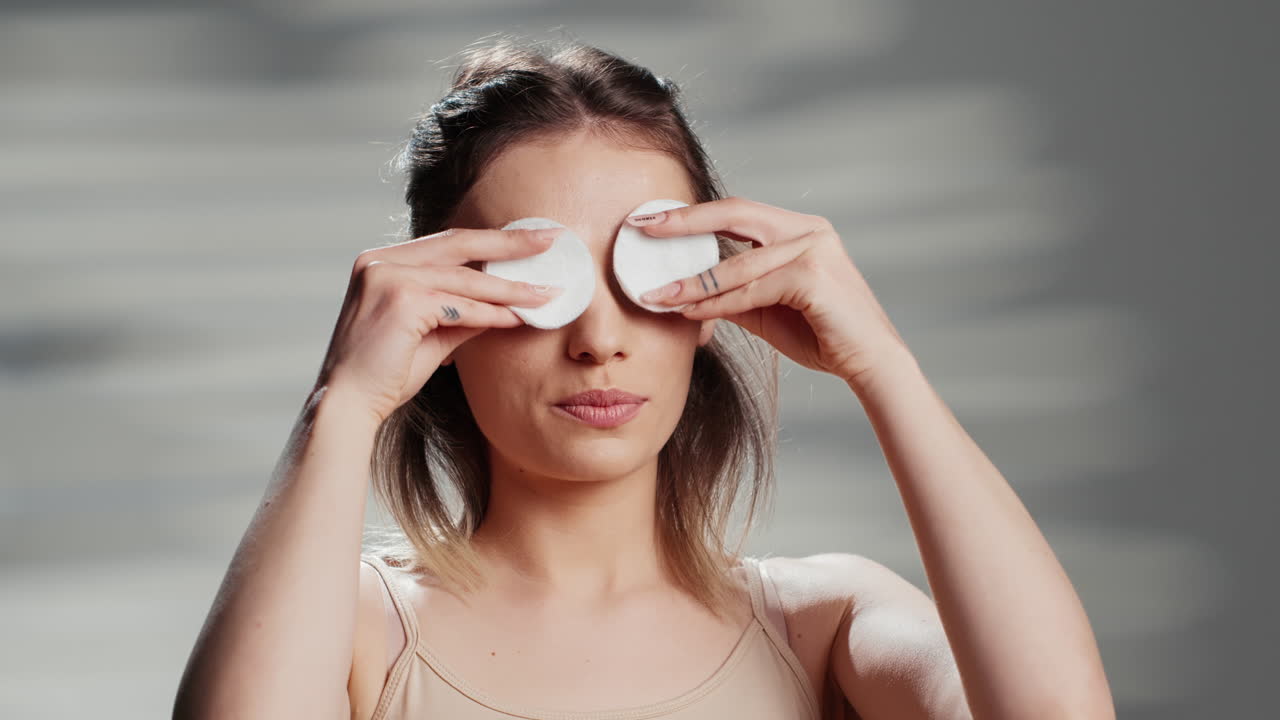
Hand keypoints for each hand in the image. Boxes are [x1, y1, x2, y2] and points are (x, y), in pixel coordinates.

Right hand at [315, 226, 564, 424]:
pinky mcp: (400, 300)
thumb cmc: (385, 374)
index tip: (531, 240)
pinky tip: (519, 318)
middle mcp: (381, 260)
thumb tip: (507, 304)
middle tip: (553, 239)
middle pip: (461, 243)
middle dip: (512, 242)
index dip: (492, 240)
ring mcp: (387, 276)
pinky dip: (492, 313)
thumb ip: (463, 312)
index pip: (448, 243)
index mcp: (383, 261)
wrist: (348, 404)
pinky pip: (460, 305)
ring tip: (548, 293)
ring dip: (512, 289)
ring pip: (466, 279)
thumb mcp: (431, 333)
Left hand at [631, 196, 908, 385]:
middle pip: (736, 214)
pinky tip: (690, 312)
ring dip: (693, 282)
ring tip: (657, 294)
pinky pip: (752, 290)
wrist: (870, 363)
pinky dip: (718, 303)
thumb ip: (734, 293)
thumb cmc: (823, 335)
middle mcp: (809, 230)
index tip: (654, 221)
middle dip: (686, 222)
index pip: (738, 212)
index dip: (695, 215)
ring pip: (738, 263)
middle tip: (643, 229)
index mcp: (799, 229)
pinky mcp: (814, 277)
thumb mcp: (768, 308)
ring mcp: (814, 249)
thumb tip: (687, 293)